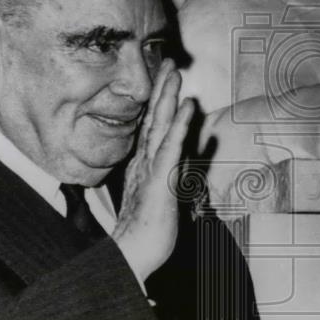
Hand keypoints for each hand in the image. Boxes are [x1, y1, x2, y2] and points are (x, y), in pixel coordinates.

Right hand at [112, 59, 195, 282]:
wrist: (131, 258)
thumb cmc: (144, 236)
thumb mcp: (156, 203)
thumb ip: (161, 183)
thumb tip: (172, 169)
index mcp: (143, 167)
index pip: (151, 128)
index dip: (158, 103)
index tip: (163, 80)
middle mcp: (144, 163)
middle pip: (154, 118)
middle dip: (161, 89)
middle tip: (168, 62)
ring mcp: (151, 169)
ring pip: (161, 125)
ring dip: (168, 97)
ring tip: (175, 71)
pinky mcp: (160, 179)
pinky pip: (171, 146)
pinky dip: (180, 123)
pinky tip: (188, 105)